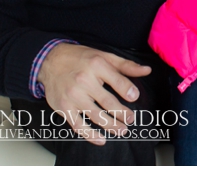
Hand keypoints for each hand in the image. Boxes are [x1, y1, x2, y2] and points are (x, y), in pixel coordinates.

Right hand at [37, 43, 151, 144]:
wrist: (49, 61)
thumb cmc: (80, 58)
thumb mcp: (104, 56)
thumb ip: (126, 65)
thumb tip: (147, 70)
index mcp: (97, 65)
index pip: (117, 81)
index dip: (128, 90)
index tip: (135, 97)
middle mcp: (84, 81)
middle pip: (107, 102)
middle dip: (122, 113)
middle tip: (131, 119)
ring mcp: (73, 96)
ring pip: (95, 115)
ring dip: (111, 126)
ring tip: (122, 130)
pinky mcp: (63, 107)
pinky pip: (78, 125)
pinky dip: (90, 135)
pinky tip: (101, 139)